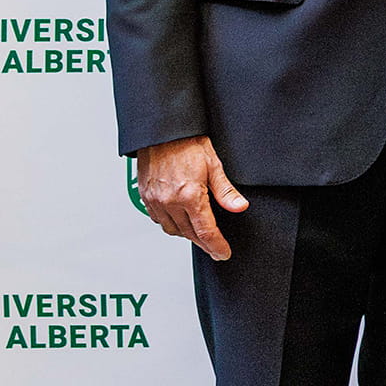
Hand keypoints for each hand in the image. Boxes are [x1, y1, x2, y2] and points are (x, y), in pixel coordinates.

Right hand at [134, 136, 245, 259]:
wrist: (162, 132)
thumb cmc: (187, 144)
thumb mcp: (214, 166)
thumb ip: (226, 191)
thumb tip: (239, 207)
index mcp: (189, 196)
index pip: (205, 231)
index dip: (216, 246)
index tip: (222, 253)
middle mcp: (169, 201)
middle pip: (189, 233)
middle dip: (204, 243)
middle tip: (214, 247)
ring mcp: (155, 200)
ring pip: (172, 229)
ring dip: (186, 234)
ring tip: (199, 233)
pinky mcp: (146, 196)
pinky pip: (158, 219)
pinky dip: (170, 223)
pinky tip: (180, 219)